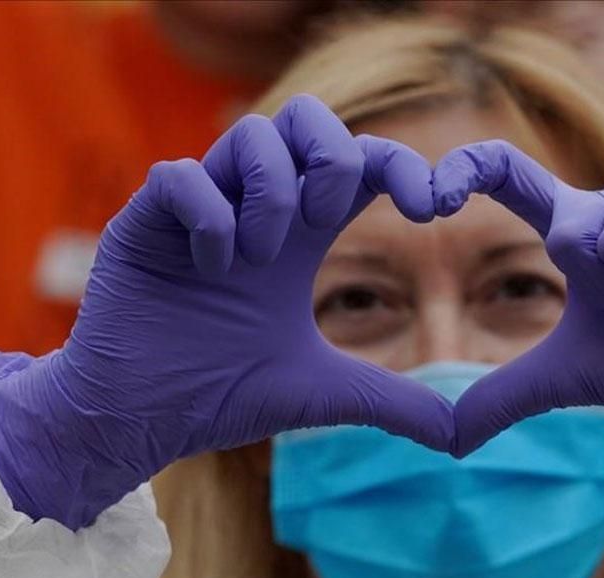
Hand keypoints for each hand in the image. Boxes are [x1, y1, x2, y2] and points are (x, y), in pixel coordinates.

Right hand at [0, 95, 453, 528]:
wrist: (141, 421)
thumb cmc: (222, 396)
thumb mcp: (324, 395)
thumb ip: (393, 403)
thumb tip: (461, 436)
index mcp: (299, 234)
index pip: (358, 163)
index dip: (403, 166)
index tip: (435, 207)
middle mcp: (253, 208)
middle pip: (305, 116)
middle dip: (332, 155)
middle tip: (324, 218)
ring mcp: (199, 208)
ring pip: (250, 134)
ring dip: (272, 192)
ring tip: (259, 258)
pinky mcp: (144, 222)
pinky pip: (180, 175)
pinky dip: (209, 215)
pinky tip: (212, 269)